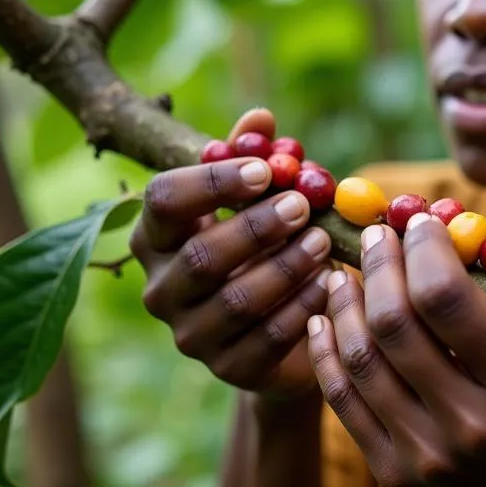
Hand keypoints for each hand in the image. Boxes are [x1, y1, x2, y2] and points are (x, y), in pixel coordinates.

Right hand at [130, 108, 330, 399]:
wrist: (281, 326)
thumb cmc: (263, 246)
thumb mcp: (258, 201)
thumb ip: (255, 158)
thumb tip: (261, 117)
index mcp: (156, 235)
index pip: (163, 201)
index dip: (214, 183)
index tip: (266, 169)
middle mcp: (160, 288)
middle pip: (201, 256)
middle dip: (256, 227)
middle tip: (302, 206)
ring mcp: (190, 334)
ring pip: (236, 300)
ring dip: (285, 268)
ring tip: (323, 243)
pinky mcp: (228, 369)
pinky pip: (265, 340)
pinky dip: (300, 308)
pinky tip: (329, 285)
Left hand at [306, 213, 485, 486]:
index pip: (448, 300)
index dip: (423, 250)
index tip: (417, 223)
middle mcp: (473, 422)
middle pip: (396, 324)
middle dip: (379, 266)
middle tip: (374, 236)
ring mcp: (427, 452)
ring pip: (362, 357)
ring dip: (345, 303)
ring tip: (345, 272)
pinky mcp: (392, 472)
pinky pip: (343, 399)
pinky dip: (326, 350)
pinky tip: (324, 317)